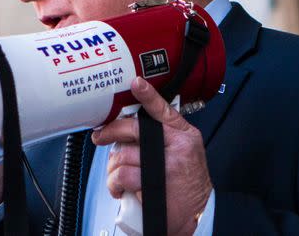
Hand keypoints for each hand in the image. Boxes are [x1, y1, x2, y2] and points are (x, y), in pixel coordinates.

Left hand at [92, 77, 212, 235]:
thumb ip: (160, 137)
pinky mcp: (154, 185)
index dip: (148, 95)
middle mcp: (177, 147)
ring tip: (119, 175)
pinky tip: (121, 188)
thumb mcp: (183, 152)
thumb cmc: (186, 184)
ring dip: (113, 167)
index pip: (163, 109)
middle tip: (100, 136)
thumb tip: (124, 129)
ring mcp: (166, 166)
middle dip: (110, 132)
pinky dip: (115, 184)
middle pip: (133, 129)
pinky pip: (122, 175)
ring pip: (123, 155)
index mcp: (183, 135)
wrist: (198, 215)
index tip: (137, 82)